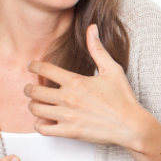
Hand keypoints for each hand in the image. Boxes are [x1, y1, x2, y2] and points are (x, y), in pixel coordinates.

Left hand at [25, 24, 150, 147]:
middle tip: (31, 88)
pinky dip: (40, 124)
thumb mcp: (113, 70)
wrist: (132, 126)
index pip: (44, 69)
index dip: (34, 66)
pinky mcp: (69, 132)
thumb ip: (97, 49)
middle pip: (34, 91)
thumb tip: (92, 28)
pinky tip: (46, 120)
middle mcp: (68, 98)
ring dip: (34, 105)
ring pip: (35, 109)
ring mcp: (67, 116)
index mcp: (76, 81)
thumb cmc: (124, 99)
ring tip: (39, 104)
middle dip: (29, 88)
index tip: (32, 66)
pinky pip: (42, 129)